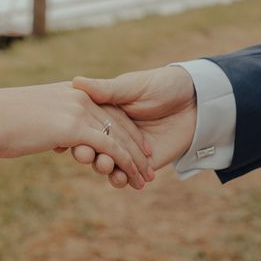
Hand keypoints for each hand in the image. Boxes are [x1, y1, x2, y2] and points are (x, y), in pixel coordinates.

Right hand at [0, 83, 152, 189]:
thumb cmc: (1, 120)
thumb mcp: (33, 116)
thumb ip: (53, 122)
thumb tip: (58, 138)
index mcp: (72, 92)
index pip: (109, 110)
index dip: (126, 131)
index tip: (138, 149)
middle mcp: (80, 97)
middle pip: (119, 123)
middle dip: (137, 148)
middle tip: (148, 169)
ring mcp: (78, 110)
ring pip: (119, 136)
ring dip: (134, 160)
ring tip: (143, 180)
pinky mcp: (74, 127)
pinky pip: (109, 146)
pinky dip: (125, 163)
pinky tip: (131, 177)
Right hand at [71, 67, 196, 187]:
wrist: (195, 101)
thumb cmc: (161, 86)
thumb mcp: (132, 86)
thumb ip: (105, 89)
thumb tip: (76, 81)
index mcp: (103, 111)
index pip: (82, 124)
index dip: (74, 134)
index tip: (65, 141)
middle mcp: (110, 130)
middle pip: (91, 146)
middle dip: (87, 153)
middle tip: (86, 155)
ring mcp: (125, 148)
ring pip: (106, 163)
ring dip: (103, 167)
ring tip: (106, 166)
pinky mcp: (141, 163)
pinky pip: (125, 175)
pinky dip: (121, 179)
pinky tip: (122, 179)